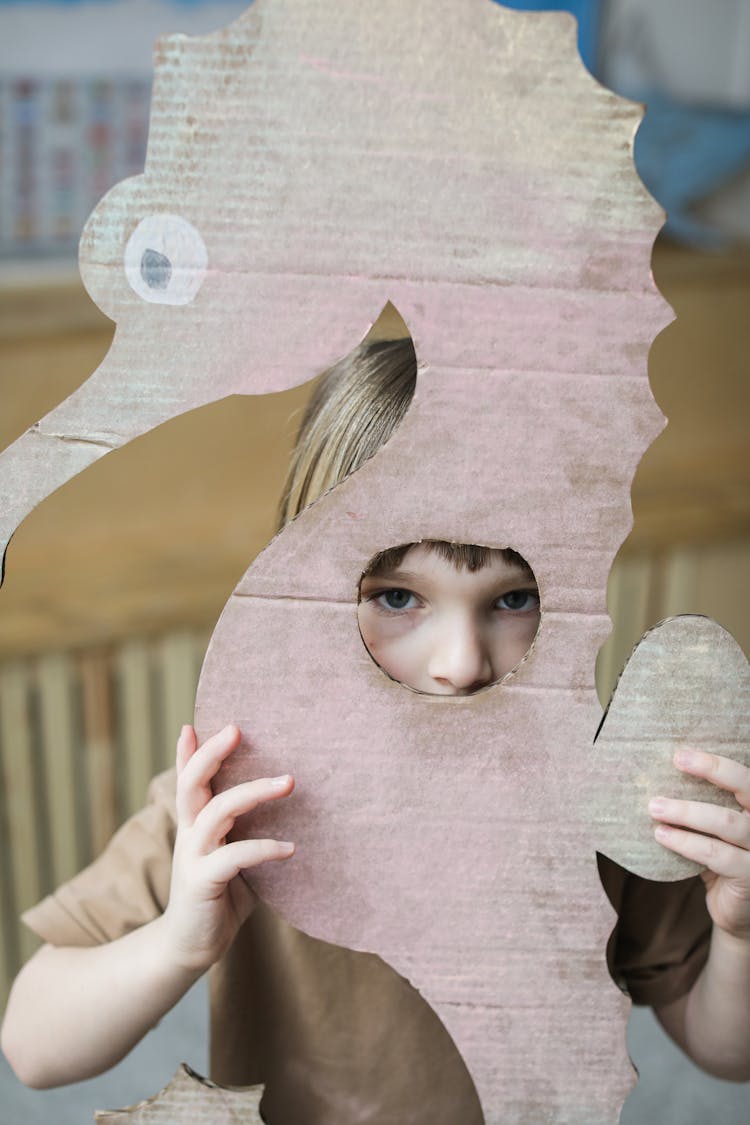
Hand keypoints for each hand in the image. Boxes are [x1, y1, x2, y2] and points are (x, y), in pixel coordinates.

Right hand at [163, 723, 294, 971]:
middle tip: (237, 729)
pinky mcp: (203, 882)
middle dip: (211, 753)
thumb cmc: (219, 896)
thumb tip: (279, 800)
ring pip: (217, 811)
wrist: (189, 947)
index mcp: (194, 824)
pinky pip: (234, 856)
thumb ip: (242, 830)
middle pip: (192, 783)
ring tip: (289, 782)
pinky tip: (291, 848)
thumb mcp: (230, 855)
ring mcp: (192, 857)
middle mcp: (188, 834)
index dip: (188, 752)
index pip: (188, 779)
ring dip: (253, 792)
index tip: (194, 723)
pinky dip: (264, 848)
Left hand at [649, 749, 749, 939]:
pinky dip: (686, 843)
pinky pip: (717, 854)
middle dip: (712, 770)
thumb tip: (657, 779)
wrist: (738, 912)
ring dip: (687, 812)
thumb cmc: (722, 861)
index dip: (716, 763)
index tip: (681, 755)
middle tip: (677, 761)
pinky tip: (663, 836)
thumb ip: (702, 807)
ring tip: (655, 807)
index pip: (745, 776)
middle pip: (747, 788)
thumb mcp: (714, 831)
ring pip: (726, 822)